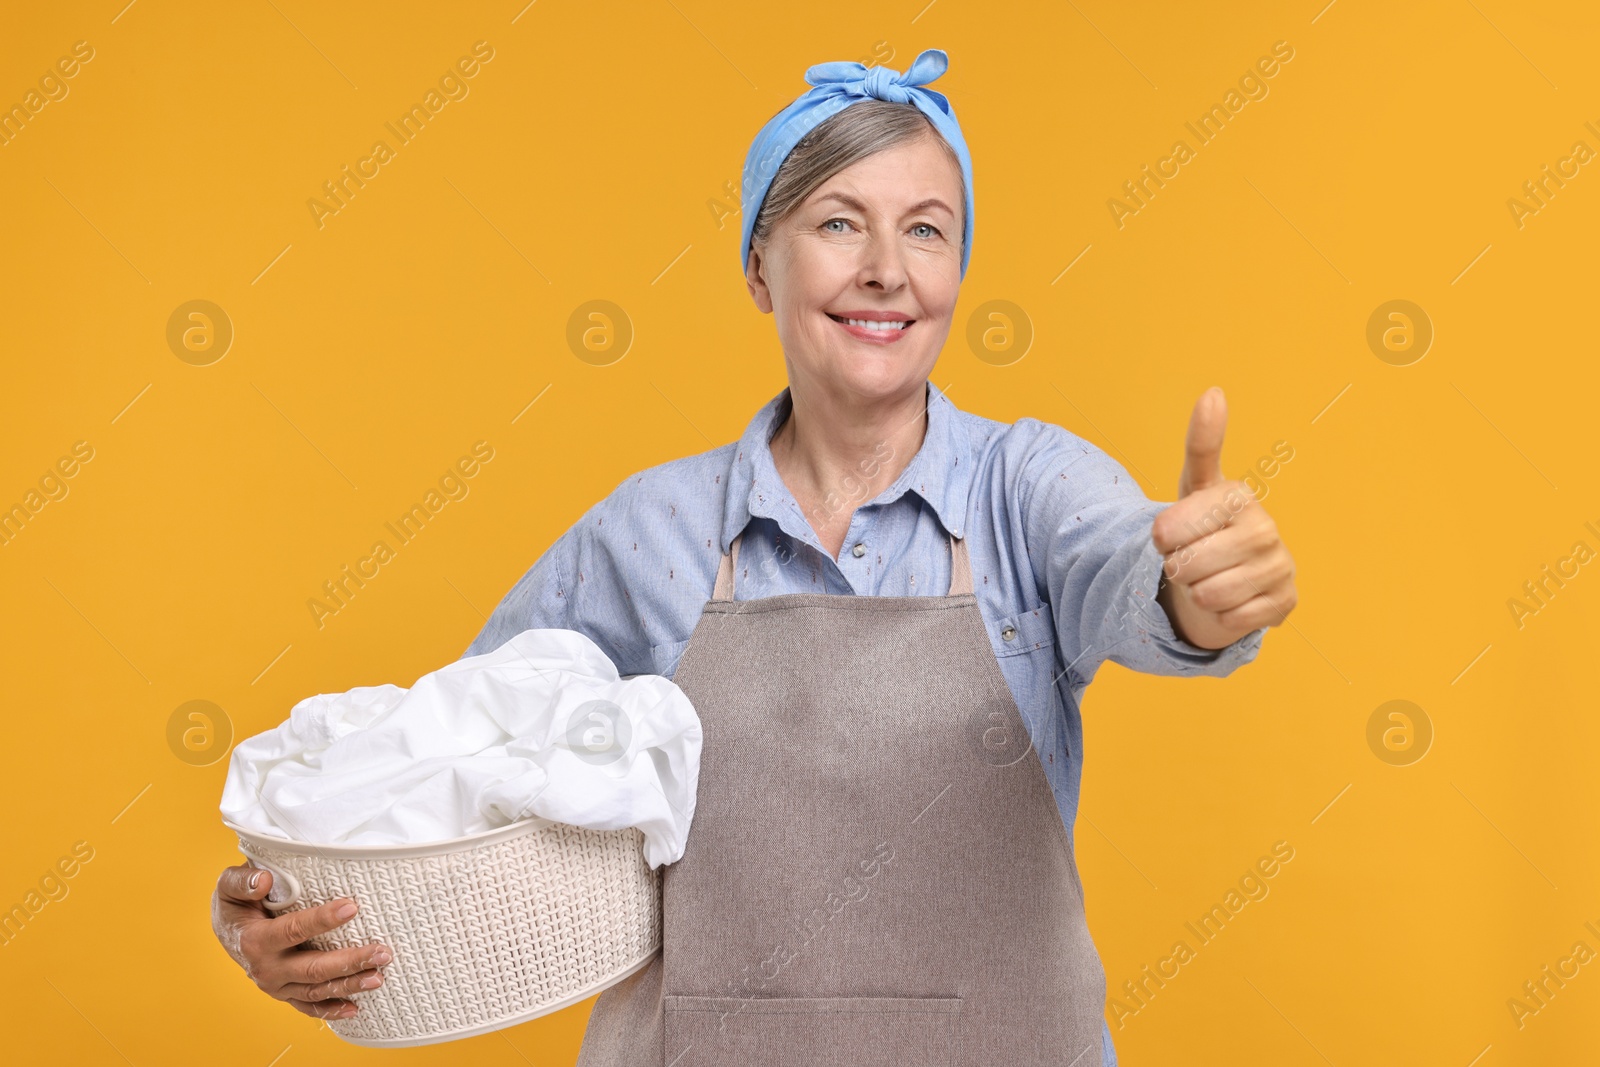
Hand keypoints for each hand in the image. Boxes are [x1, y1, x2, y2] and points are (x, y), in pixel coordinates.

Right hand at [212, 863, 390, 1018]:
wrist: (227, 932)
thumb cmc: (235, 904)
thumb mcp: (229, 886)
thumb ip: (241, 881)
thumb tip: (264, 880)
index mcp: (255, 940)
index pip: (294, 930)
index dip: (323, 919)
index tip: (352, 907)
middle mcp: (266, 969)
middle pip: (313, 968)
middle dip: (350, 961)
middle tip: (382, 952)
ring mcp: (276, 986)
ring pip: (316, 990)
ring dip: (349, 985)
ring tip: (378, 978)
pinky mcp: (285, 993)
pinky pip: (308, 1006)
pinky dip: (330, 1010)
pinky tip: (355, 1009)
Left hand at [1150, 387, 1296, 649]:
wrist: (1228, 574)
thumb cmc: (1204, 528)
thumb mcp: (1194, 487)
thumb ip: (1202, 443)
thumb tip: (1214, 391)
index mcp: (1237, 497)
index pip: (1170, 528)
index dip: (1161, 539)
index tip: (1167, 535)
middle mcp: (1264, 528)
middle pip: (1187, 565)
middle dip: (1178, 568)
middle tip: (1190, 559)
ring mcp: (1280, 566)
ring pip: (1209, 595)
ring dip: (1198, 593)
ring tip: (1209, 578)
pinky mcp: (1285, 603)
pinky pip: (1231, 620)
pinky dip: (1221, 616)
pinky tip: (1231, 598)